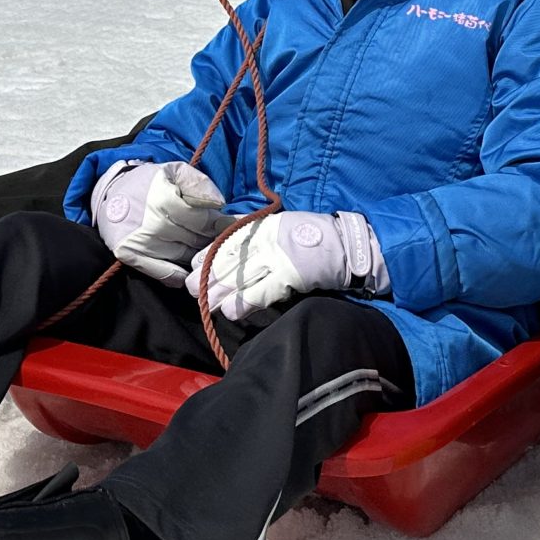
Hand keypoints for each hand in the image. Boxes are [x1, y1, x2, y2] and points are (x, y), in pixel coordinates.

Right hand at [91, 161, 229, 283]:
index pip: (204, 221)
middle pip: (196, 240)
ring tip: (205, 248)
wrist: (111, 193)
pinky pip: (164, 274)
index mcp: (163, 198)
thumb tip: (218, 204)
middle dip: (211, 238)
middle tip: (220, 238)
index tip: (232, 226)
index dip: (221, 224)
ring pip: (185, 257)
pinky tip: (188, 269)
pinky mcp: (131, 256)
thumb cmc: (148, 182)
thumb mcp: (174, 171)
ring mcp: (141, 242)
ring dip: (197, 255)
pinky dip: (179, 275)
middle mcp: (153, 223)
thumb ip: (199, 183)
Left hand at [190, 210, 383, 320]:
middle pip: (228, 260)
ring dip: (220, 293)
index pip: (227, 242)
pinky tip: (230, 313)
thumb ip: (261, 238)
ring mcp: (278, 257)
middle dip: (207, 277)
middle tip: (191, 291)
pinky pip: (261, 291)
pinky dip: (244, 302)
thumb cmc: (317, 237)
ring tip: (206, 305)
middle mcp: (266, 240)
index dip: (208, 256)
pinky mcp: (290, 274)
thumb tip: (233, 252)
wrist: (348, 244)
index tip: (194, 267)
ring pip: (239, 277)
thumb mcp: (283, 228)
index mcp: (263, 227)